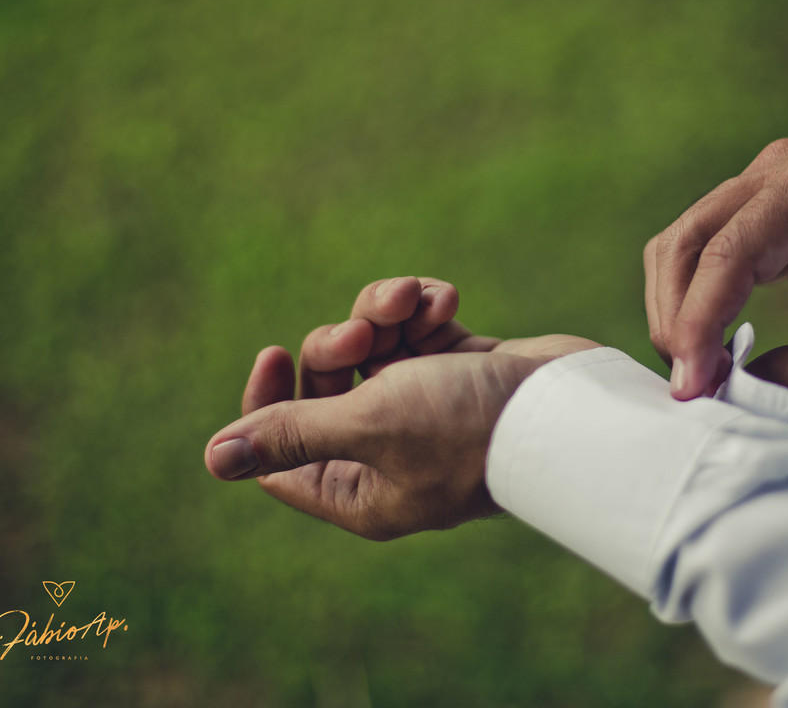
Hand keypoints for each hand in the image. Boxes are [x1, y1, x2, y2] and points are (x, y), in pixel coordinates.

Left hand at [206, 277, 599, 539]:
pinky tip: (445, 299)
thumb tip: (215, 459)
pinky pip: (414, 330)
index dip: (269, 401)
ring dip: (385, 313)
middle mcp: (388, 451)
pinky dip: (423, 309)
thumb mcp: (371, 423)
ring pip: (371, 347)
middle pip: (324, 388)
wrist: (571, 403)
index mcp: (361, 487)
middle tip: (365, 333)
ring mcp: (425, 407)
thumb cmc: (470, 426)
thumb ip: (292, 432)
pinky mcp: (458, 369)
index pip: (282, 452)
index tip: (274, 354)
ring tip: (415, 300)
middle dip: (341, 345)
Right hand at [645, 139, 787, 400]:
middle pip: (687, 241)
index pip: (729, 253)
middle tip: (689, 384)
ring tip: (698, 369)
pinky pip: (696, 248)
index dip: (697, 322)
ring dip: (674, 309)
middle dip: (676, 318)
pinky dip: (689, 298)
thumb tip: (736, 400)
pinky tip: (704, 343)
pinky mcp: (752, 204)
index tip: (691, 384)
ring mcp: (760, 181)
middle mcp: (777, 169)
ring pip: (680, 244)